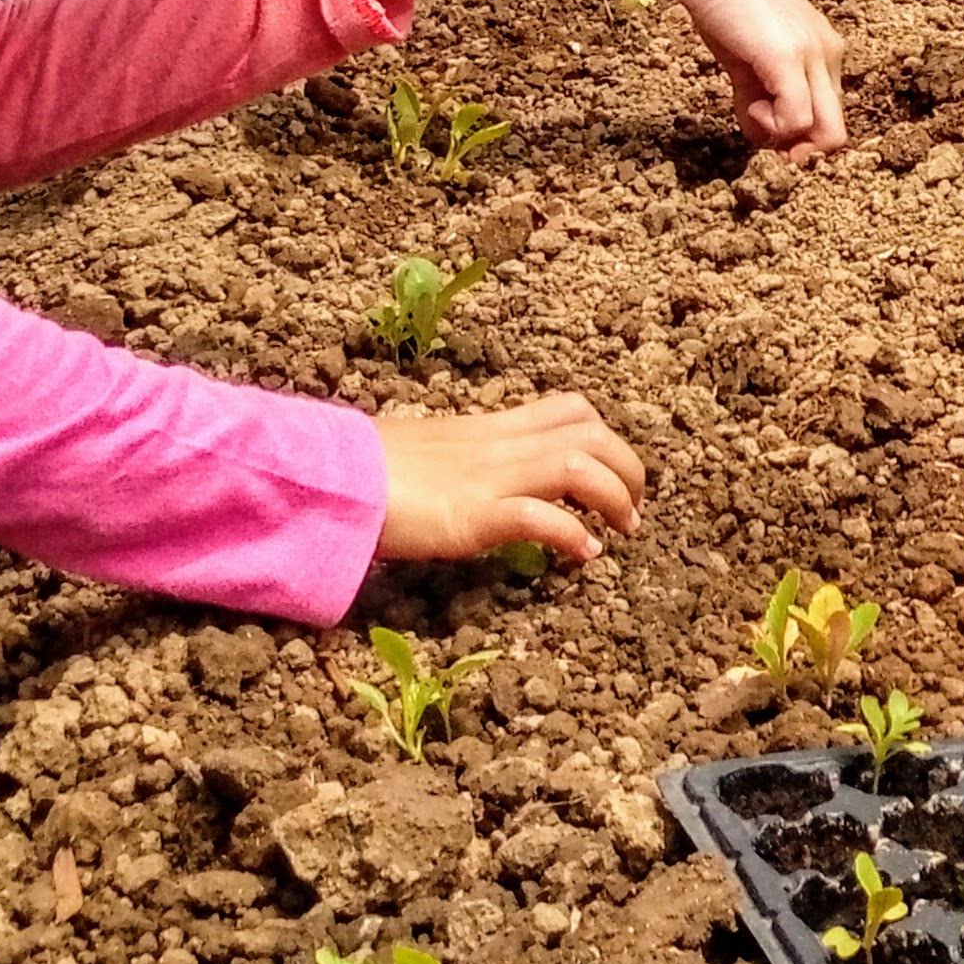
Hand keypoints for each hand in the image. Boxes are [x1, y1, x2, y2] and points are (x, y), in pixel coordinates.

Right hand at [375, 394, 645, 563]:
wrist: (328, 482)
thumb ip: (456, 462)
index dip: (604, 436)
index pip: (567, 410)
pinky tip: (584, 553)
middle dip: (627, 466)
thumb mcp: (424, 455)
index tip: (613, 471)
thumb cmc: (364, 473)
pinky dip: (572, 533)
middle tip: (635, 507)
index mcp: (487, 429)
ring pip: (580, 465)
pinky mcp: (473, 515)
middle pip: (591, 433)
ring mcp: (488, 479)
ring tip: (625, 529)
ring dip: (616, 496)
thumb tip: (465, 483)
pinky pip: (540, 516)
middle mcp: (498, 446)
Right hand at [623, 0, 853, 151]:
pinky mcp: (787, 56)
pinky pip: (796, 120)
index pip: (830, 117)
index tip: (763, 125)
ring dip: (781, 138)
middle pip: (835, 133)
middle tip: (758, 130)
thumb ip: (759, 95)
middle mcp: (829, 52)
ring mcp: (812, 54)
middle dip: (796, 149)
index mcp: (824, 49)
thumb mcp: (746, 56)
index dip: (798, 138)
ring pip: (823, 133)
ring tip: (749, 107)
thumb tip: (764, 138)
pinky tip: (748, 105)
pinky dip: (771, 127)